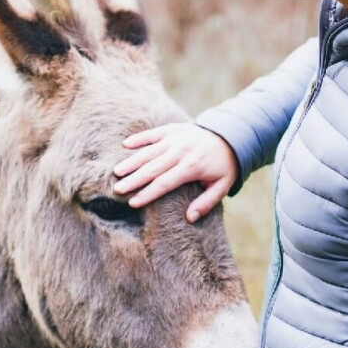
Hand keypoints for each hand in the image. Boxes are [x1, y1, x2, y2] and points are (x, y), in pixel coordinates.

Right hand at [113, 123, 237, 222]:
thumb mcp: (222, 186)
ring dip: (132, 162)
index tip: (133, 202)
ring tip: (116, 172)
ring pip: (149, 151)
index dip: (148, 193)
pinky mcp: (172, 129)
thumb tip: (190, 218)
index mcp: (192, 167)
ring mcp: (175, 138)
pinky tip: (125, 145)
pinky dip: (139, 138)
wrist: (230, 135)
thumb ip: (206, 203)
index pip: (165, 183)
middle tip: (117, 189)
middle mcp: (181, 151)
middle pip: (152, 168)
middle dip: (134, 180)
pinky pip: (152, 134)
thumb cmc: (223, 165)